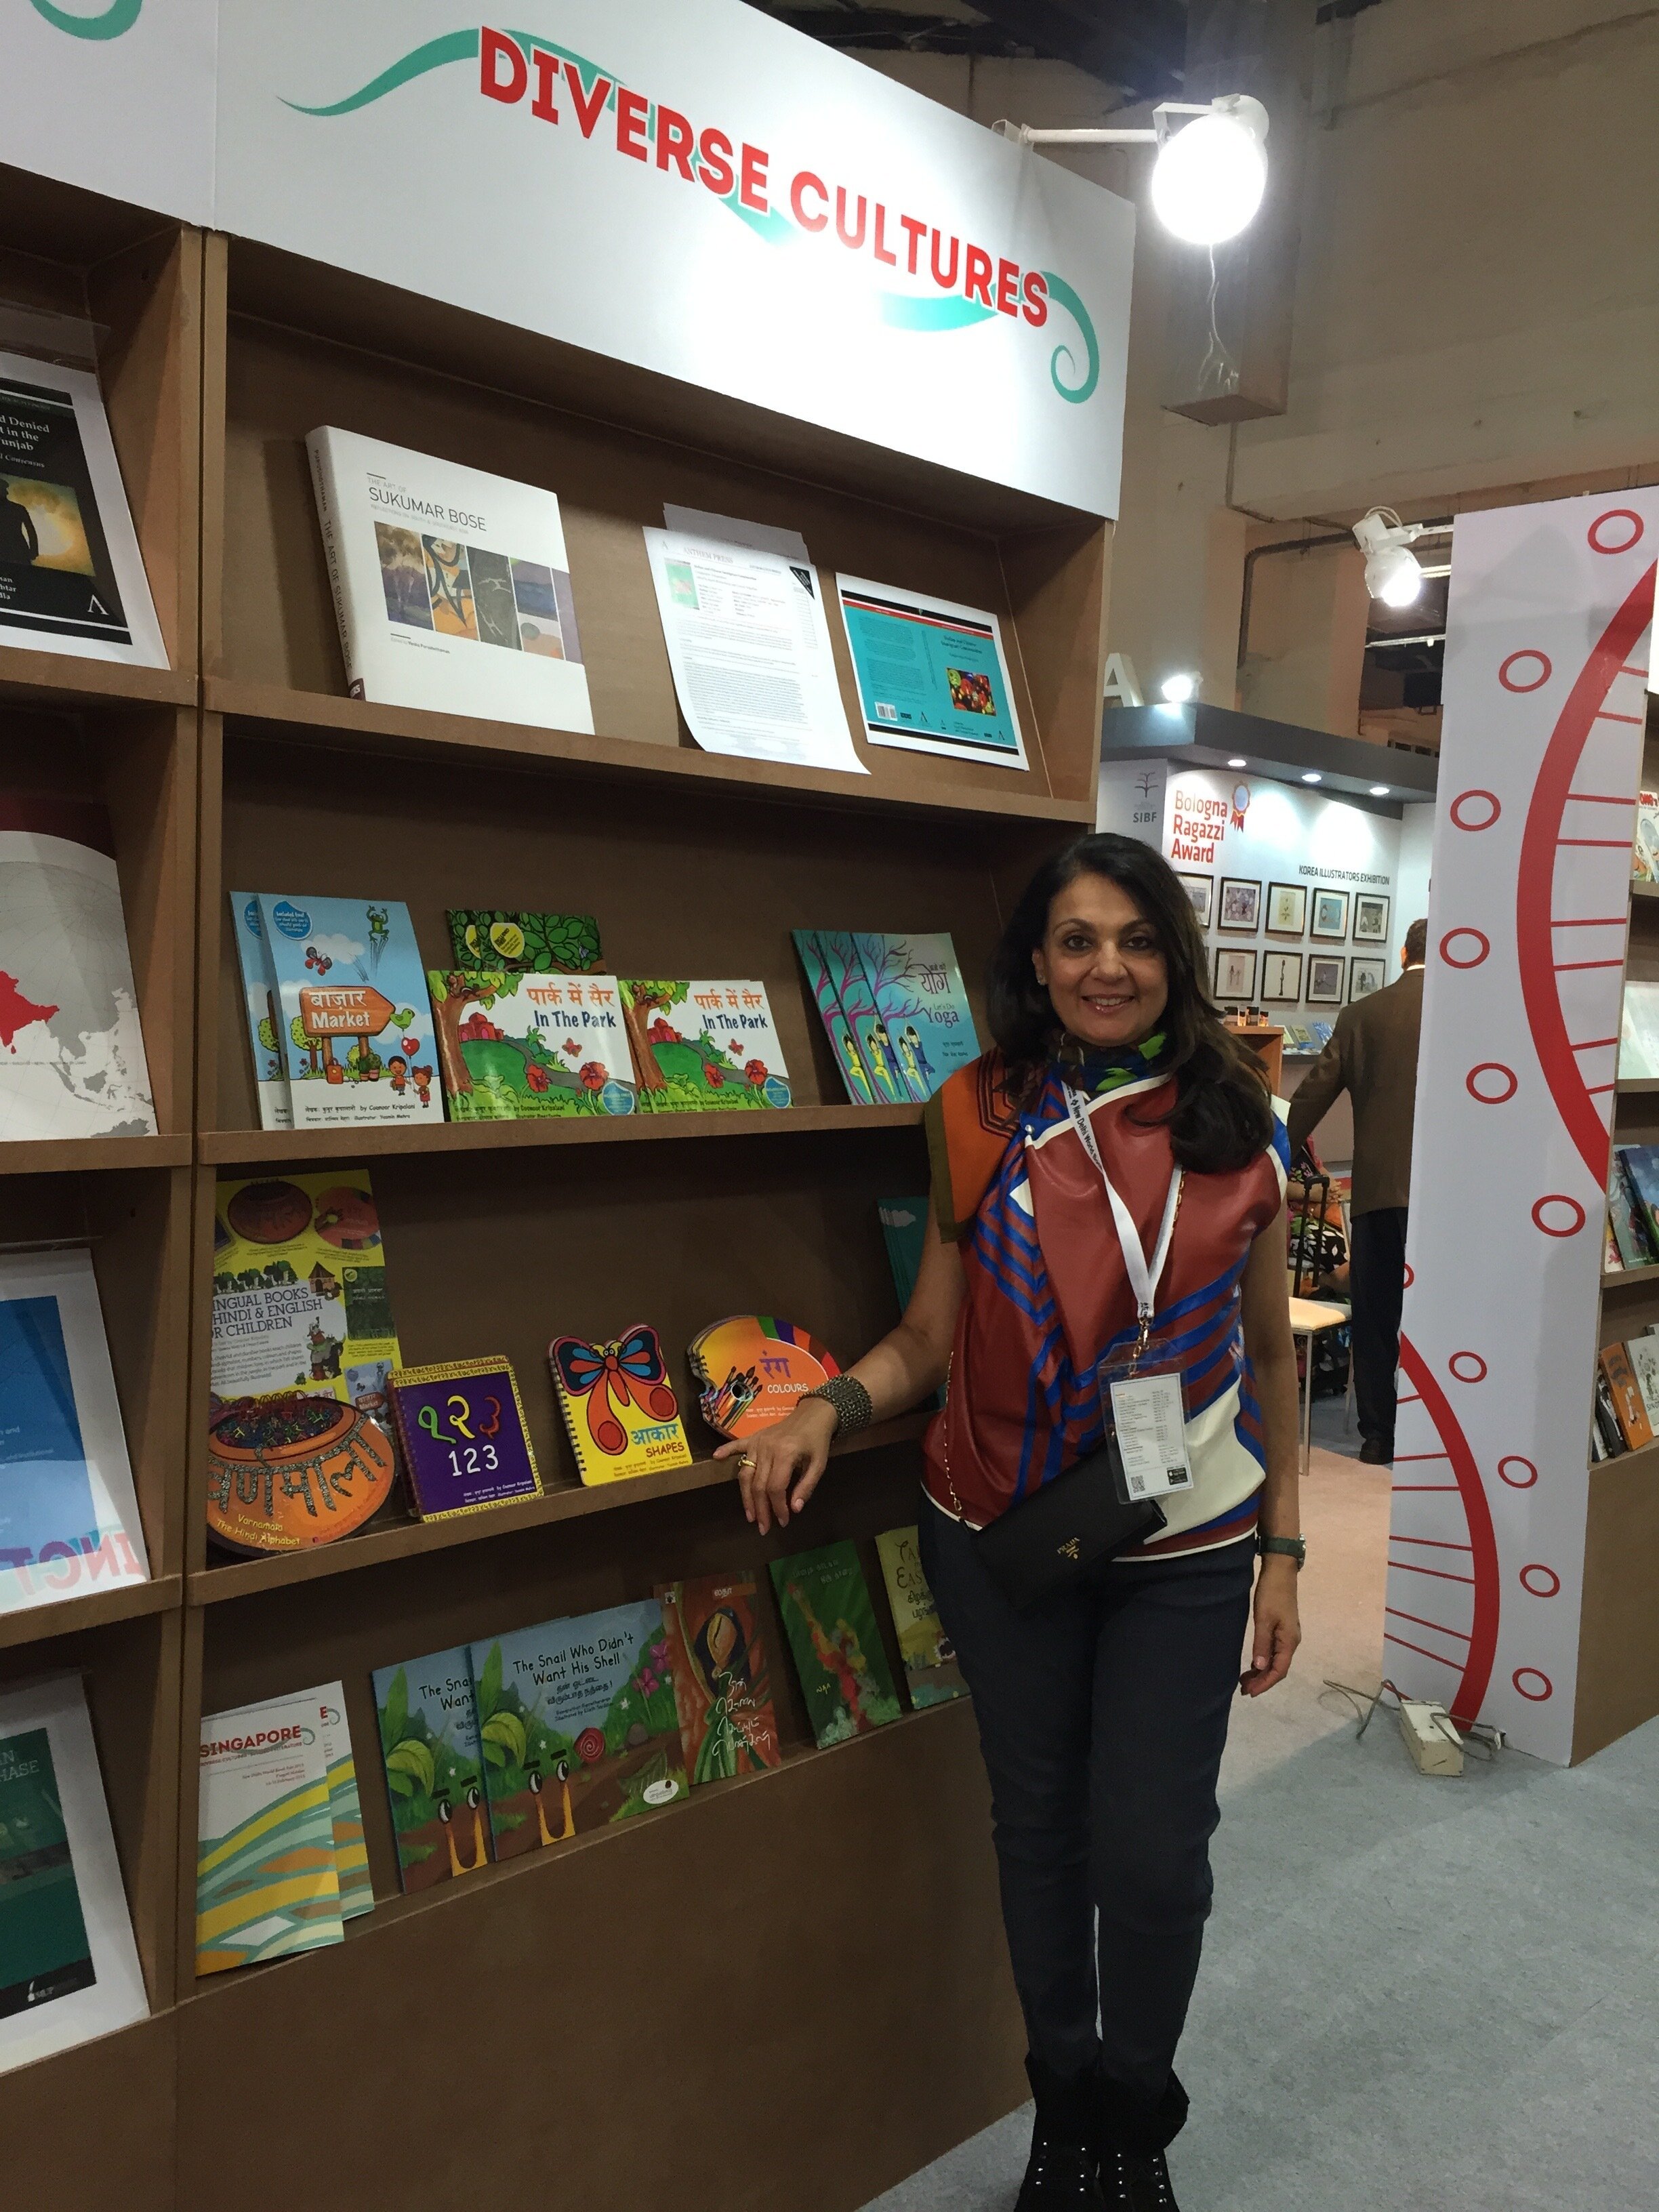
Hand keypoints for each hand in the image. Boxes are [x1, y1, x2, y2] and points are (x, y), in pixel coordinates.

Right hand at [713, 1399, 838, 1534]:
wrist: (813, 1414)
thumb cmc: (817, 1441)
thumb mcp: (819, 1464)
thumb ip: (807, 1486)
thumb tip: (794, 1509)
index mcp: (785, 1454)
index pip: (776, 1487)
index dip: (778, 1507)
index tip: (783, 1521)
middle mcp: (767, 1449)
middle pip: (758, 1485)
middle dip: (760, 1509)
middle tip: (763, 1527)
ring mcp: (757, 1443)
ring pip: (746, 1474)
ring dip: (745, 1497)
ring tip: (749, 1515)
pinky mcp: (753, 1437)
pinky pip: (737, 1445)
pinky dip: (726, 1451)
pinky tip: (716, 1458)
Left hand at [1240, 1556, 1300, 1695]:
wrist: (1280, 1572)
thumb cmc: (1271, 1594)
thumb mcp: (1263, 1619)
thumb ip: (1262, 1643)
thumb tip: (1260, 1667)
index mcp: (1289, 1641)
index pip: (1279, 1670)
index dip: (1265, 1683)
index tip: (1250, 1692)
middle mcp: (1291, 1642)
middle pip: (1278, 1668)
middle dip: (1262, 1681)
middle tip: (1243, 1689)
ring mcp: (1288, 1636)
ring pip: (1276, 1661)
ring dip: (1262, 1672)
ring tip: (1245, 1680)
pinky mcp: (1282, 1630)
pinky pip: (1274, 1652)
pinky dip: (1263, 1660)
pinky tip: (1253, 1664)